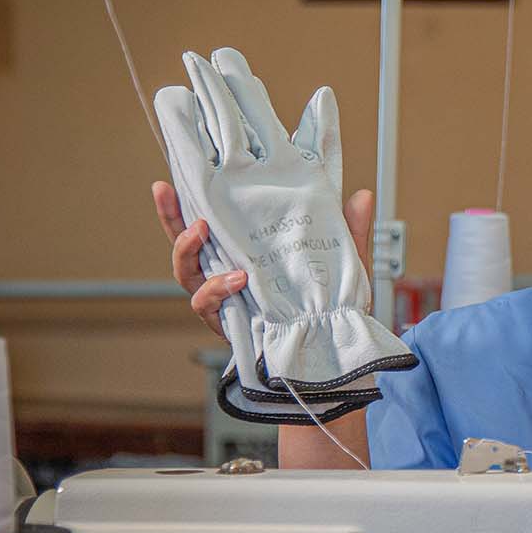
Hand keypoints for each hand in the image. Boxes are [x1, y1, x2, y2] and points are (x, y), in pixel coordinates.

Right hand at [150, 181, 373, 335]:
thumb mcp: (344, 262)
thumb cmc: (331, 304)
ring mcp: (225, 301)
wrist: (334, 352)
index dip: (185, 203)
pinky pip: (208, 307)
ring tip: (202, 230)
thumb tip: (363, 194)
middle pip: (185, 246)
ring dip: (187, 250)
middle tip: (171, 193)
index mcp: (247, 253)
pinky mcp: (228, 324)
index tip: (168, 179)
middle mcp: (227, 275)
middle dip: (172, 218)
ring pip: (188, 275)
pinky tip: (236, 279)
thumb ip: (351, 230)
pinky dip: (218, 290)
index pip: (210, 222)